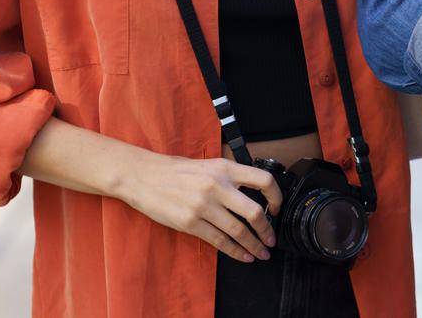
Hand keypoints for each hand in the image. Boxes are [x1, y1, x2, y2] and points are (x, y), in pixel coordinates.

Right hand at [118, 151, 281, 262]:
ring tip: (261, 253)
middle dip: (267, 231)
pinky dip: (234, 251)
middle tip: (272, 240)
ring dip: (253, 245)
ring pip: (238, 231)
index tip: (277, 209)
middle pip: (254, 212)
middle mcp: (218, 186)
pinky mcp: (190, 223)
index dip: (276, 197)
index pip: (263, 180)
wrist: (144, 177)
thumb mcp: (210, 165)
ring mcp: (204, 206)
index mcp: (226, 168)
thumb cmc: (177, 171)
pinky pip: (218, 241)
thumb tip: (254, 194)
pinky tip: (242, 256)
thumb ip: (231, 177)